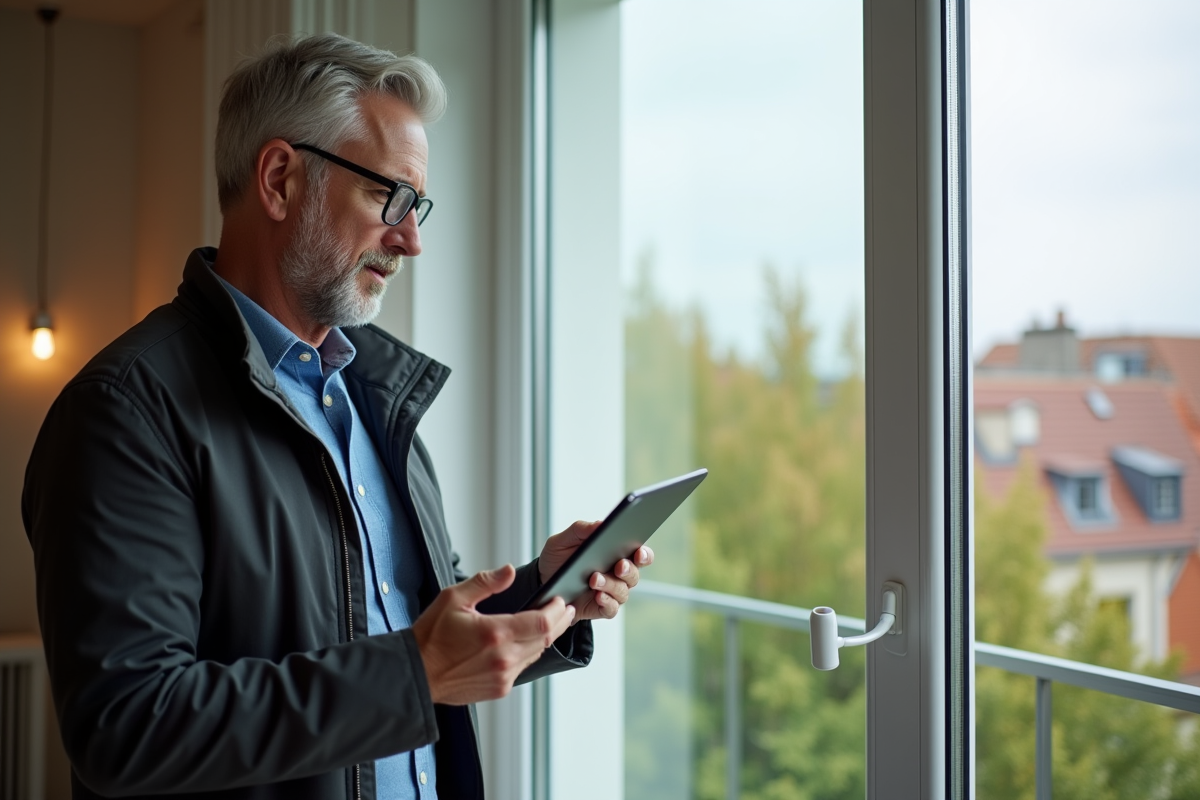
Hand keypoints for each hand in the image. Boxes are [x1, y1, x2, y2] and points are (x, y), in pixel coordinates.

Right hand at [412, 565, 574, 704]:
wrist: (416, 675)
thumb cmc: (430, 637)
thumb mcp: (453, 598)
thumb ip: (485, 583)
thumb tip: (508, 571)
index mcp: (495, 633)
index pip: (541, 622)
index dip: (557, 610)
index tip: (560, 600)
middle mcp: (503, 658)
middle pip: (546, 639)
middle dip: (559, 622)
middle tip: (565, 610)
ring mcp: (503, 676)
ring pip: (536, 654)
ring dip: (546, 638)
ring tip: (551, 623)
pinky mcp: (499, 688)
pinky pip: (523, 667)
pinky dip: (529, 652)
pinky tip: (527, 642)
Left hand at [538, 520, 654, 622]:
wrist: (542, 583)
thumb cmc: (558, 559)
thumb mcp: (564, 540)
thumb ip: (581, 529)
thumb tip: (601, 524)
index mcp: (615, 554)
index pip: (639, 554)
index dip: (644, 554)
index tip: (638, 552)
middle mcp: (617, 574)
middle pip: (634, 574)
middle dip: (628, 570)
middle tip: (619, 566)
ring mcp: (611, 592)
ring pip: (623, 591)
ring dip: (611, 585)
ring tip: (594, 579)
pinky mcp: (601, 608)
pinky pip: (612, 608)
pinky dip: (607, 602)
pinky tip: (597, 596)